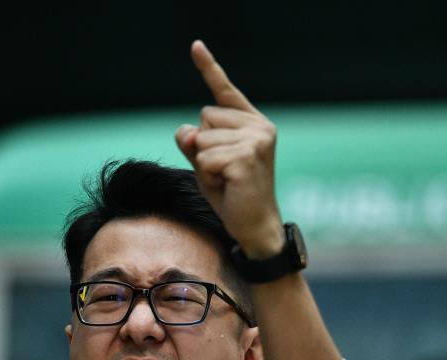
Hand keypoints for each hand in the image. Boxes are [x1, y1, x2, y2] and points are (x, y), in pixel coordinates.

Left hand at [175, 40, 284, 257]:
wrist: (255, 227)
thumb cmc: (232, 195)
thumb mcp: (207, 164)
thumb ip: (194, 142)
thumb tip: (187, 130)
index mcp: (251, 123)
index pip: (224, 91)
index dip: (208, 67)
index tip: (195, 45)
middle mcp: (258, 126)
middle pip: (203, 118)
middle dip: (203, 147)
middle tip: (224, 172)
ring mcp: (256, 140)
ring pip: (202, 140)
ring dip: (205, 165)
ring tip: (227, 180)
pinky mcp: (247, 157)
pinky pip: (205, 158)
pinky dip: (209, 176)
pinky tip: (228, 186)